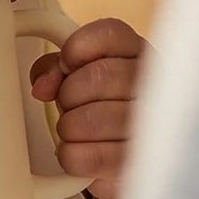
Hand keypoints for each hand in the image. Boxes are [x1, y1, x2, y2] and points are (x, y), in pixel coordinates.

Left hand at [31, 17, 146, 198]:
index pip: (111, 34)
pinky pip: (90, 157)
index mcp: (140, 56)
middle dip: (69, 94)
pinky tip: (78, 152)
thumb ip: (55, 68)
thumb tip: (43, 85)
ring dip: (69, 127)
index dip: (76, 49)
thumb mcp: (77, 78)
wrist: (120, 162)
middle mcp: (156, 87)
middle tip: (69, 106)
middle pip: (99, 76)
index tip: (66, 65)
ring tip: (75, 130)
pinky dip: (71, 156)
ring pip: (93, 119)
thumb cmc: (98, 111)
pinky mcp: (140, 165)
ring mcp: (153, 128)